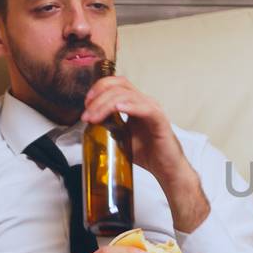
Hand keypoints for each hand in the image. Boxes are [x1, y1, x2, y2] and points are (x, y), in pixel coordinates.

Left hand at [82, 74, 210, 231]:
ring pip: (127, 96)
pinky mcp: (160, 120)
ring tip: (94, 118)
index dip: (98, 89)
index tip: (86, 105)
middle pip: (119, 86)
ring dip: (106, 105)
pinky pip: (145, 108)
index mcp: (135, 103)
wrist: (166, 169)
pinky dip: (130, 106)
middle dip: (98, 98)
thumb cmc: (147, 154)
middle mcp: (145, 102)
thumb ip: (108, 127)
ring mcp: (153, 109)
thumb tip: (87, 126)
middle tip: (86, 116)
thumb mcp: (120, 137)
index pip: (116, 84)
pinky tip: (118, 109)